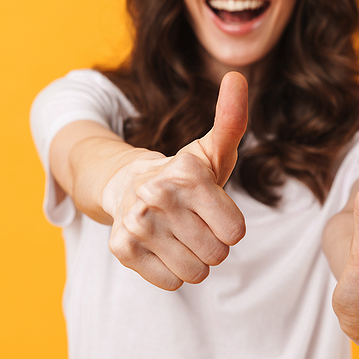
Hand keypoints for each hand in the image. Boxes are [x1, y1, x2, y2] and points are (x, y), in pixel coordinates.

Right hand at [102, 72, 248, 289]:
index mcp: (187, 173)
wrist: (127, 186)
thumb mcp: (211, 150)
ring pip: (195, 272)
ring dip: (193, 260)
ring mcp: (137, 223)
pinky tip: (161, 247)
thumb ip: (231, 118)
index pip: (235, 232)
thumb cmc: (183, 175)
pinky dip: (171, 272)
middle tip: (194, 224)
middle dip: (212, 244)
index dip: (229, 226)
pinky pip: (170, 282)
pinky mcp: (121, 249)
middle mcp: (158, 195)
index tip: (212, 210)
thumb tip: (237, 75)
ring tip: (179, 236)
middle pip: (217, 255)